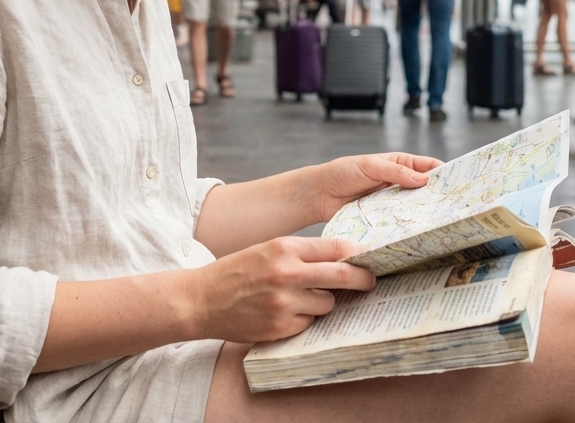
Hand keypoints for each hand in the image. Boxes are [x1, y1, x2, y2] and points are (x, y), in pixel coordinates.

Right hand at [192, 237, 373, 343]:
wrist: (202, 299)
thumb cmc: (238, 271)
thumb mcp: (268, 249)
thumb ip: (303, 254)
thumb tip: (344, 260)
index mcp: (285, 248)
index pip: (337, 248)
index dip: (360, 254)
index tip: (371, 258)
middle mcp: (287, 274)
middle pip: (343, 277)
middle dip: (364, 280)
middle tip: (370, 282)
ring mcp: (285, 303)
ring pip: (328, 303)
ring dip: (325, 301)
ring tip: (304, 297)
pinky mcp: (281, 327)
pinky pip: (309, 323)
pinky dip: (305, 318)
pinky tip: (286, 312)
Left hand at [310, 152, 442, 222]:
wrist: (320, 194)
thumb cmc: (343, 172)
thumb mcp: (370, 166)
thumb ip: (395, 171)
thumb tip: (423, 179)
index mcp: (399, 164)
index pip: (428, 166)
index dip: (444, 172)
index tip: (459, 182)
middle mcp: (399, 183)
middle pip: (426, 190)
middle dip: (440, 196)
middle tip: (455, 206)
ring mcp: (393, 202)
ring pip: (416, 207)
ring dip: (426, 213)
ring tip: (442, 223)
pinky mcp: (384, 218)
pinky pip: (400, 222)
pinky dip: (409, 226)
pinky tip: (418, 233)